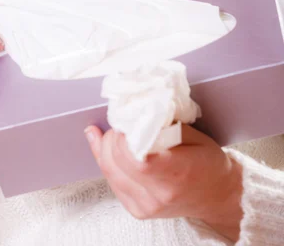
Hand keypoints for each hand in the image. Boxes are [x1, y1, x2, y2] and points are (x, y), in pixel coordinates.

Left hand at [84, 123, 243, 241]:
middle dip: (113, 136)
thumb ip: (163, 125)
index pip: (134, 155)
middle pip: (115, 161)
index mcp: (175, 174)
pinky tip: (106, 146)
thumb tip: (134, 113)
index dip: (123, 134)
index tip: (126, 119)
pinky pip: (111, 181)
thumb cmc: (208, 162)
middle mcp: (158, 195)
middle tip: (119, 122)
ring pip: (108, 170)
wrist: (216, 196)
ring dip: (106, 147)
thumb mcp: (195, 135)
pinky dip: (107, 161)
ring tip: (114, 132)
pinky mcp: (137, 210)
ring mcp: (145, 207)